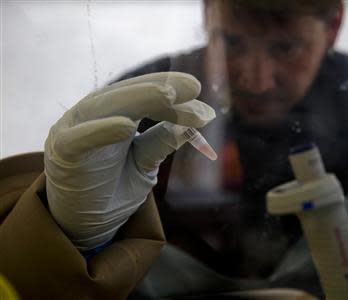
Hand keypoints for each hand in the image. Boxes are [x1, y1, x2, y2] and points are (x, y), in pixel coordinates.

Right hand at [44, 72, 214, 250]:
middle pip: (125, 95)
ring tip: (168, 95)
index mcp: (112, 115)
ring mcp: (73, 132)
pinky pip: (80, 139)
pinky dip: (101, 131)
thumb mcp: (144, 163)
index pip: (142, 96)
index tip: (200, 97)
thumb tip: (201, 115)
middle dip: (159, 89)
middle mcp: (92, 117)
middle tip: (193, 86)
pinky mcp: (62, 154)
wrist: (83, 228)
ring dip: (137, 98)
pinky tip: (128, 127)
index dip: (171, 92)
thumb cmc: (111, 190)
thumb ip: (162, 140)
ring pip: (103, 107)